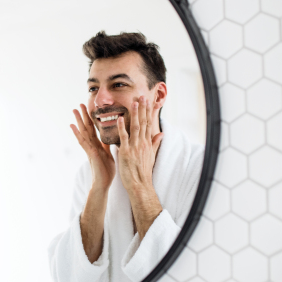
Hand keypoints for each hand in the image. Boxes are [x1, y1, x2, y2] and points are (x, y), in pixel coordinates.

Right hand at [71, 104, 115, 190]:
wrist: (103, 184)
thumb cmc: (106, 171)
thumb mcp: (109, 154)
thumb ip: (107, 145)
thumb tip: (110, 137)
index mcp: (98, 145)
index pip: (94, 129)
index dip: (92, 119)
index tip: (89, 109)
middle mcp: (92, 145)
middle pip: (87, 128)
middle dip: (83, 116)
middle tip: (79, 104)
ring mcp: (89, 149)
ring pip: (83, 132)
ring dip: (78, 121)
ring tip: (74, 110)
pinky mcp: (90, 153)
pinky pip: (83, 142)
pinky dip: (77, 133)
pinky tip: (73, 126)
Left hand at [116, 96, 163, 238]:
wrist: (139, 184)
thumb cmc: (143, 171)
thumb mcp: (151, 155)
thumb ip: (155, 143)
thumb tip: (161, 133)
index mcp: (147, 143)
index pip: (148, 124)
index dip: (148, 112)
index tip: (148, 101)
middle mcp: (142, 143)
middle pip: (143, 123)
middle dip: (143, 109)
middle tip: (142, 96)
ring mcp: (134, 147)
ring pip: (135, 127)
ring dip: (134, 114)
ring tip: (134, 102)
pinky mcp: (126, 152)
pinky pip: (123, 138)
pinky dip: (121, 128)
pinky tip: (119, 118)